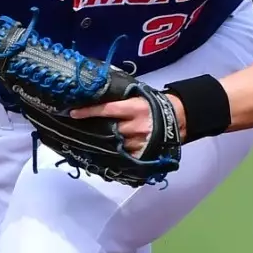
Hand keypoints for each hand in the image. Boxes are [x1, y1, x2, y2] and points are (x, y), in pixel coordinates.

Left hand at [70, 93, 185, 156]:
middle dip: (94, 130)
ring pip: (114, 145)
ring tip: (89, 142)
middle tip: (78, 129)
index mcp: (133, 108)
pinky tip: (105, 154)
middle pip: (108, 130)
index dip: (88, 112)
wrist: (179, 117)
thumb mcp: (139, 97)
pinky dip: (115, 155)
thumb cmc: (155, 104)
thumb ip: (121, 101)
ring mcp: (139, 142)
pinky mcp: (143, 153)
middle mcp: (135, 126)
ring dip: (102, 143)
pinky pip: (124, 156)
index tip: (73, 113)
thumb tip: (99, 98)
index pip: (106, 109)